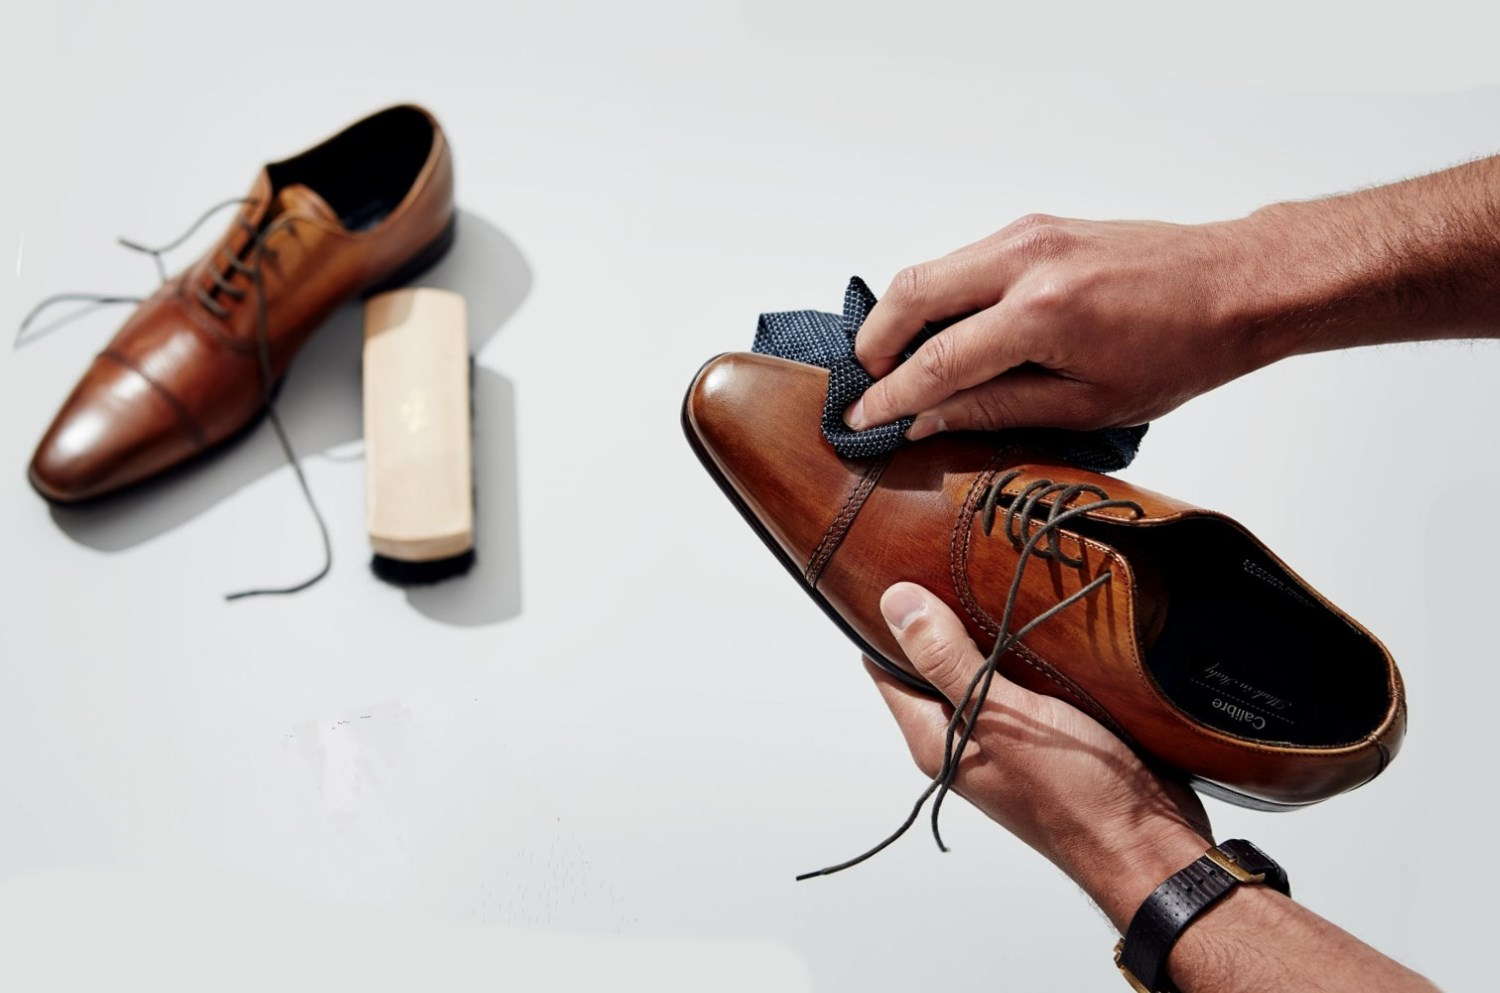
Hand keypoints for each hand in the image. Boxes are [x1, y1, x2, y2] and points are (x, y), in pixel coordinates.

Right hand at [846, 213, 1270, 437]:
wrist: (1234, 287)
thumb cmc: (1180, 350)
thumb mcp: (1087, 404)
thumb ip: (997, 408)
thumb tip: (928, 417)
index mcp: (1044, 313)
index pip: (938, 359)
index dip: (891, 395)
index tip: (862, 419)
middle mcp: (1028, 260)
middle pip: (912, 293)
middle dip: (875, 343)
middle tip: (866, 386)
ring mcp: (1030, 234)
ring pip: (932, 269)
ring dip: (903, 318)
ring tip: (898, 366)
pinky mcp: (1036, 227)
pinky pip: (964, 261)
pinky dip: (939, 298)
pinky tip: (945, 335)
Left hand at [868, 581, 1210, 924]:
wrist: (1150, 842)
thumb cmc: (1076, 795)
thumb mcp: (1001, 716)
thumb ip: (947, 661)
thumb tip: (895, 604)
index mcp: (936, 737)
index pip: (885, 666)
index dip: (888, 619)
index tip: (902, 569)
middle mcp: (963, 736)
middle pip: (933, 662)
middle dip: (941, 616)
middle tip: (957, 563)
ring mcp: (1005, 734)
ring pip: (984, 665)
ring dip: (993, 629)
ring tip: (1003, 579)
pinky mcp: (1047, 729)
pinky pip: (1026, 677)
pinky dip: (1031, 648)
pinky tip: (1046, 619)